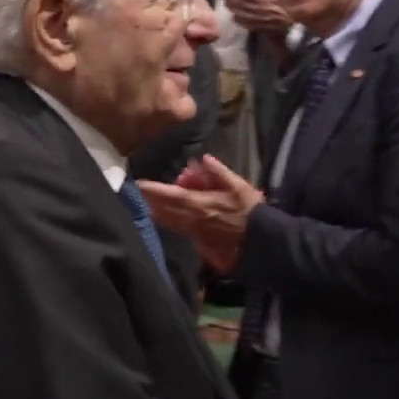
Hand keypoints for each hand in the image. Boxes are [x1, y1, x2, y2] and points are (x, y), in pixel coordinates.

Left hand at [137, 155, 261, 240]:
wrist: (259, 238)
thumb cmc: (250, 210)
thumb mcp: (239, 185)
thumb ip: (219, 172)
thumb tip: (204, 158)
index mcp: (200, 204)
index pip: (171, 195)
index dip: (154, 190)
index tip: (140, 184)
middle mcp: (192, 219)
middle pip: (165, 210)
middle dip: (151, 201)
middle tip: (139, 192)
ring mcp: (195, 231)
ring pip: (170, 221)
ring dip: (158, 211)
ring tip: (147, 203)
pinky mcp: (199, 240)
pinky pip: (179, 228)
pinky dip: (169, 221)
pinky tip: (164, 218)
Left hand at [221, 0, 291, 35]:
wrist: (307, 14)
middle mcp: (266, 10)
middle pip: (245, 6)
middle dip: (232, 0)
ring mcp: (268, 20)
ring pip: (247, 16)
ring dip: (235, 10)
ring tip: (225, 5)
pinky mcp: (270, 27)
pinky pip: (254, 26)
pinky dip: (243, 22)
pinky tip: (236, 19)